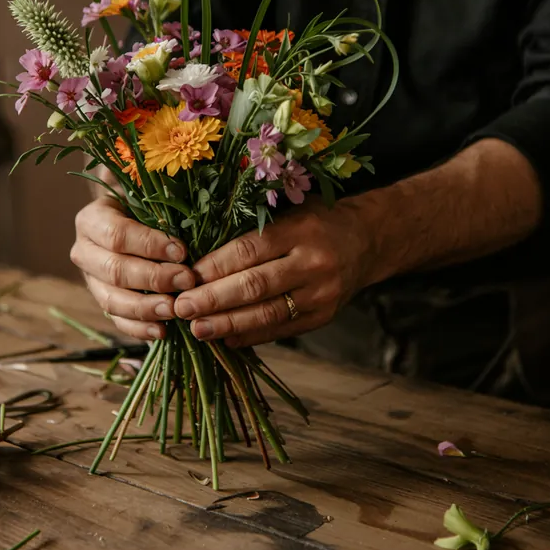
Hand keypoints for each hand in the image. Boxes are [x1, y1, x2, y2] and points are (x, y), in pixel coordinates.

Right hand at [71, 195, 193, 341]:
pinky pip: (116, 320)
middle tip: (187, 280)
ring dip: (146, 308)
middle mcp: (84, 250)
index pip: (117, 235)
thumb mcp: (146, 194)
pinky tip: (162, 331)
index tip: (182, 251)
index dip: (149, 245)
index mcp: (91, 219)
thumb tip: (186, 207)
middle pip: (115, 270)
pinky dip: (139, 329)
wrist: (127, 220)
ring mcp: (90, 280)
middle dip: (153, 278)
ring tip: (175, 310)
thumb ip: (158, 201)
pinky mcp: (101, 301)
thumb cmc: (143, 204)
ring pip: (111, 300)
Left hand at [173, 198, 373, 347]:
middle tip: (181, 308)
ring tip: (197, 329)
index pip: (249, 251)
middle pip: (255, 286)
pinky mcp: (323, 317)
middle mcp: (313, 263)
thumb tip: (201, 258)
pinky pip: (281, 330)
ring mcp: (320, 294)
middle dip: (213, 299)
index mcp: (300, 230)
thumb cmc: (317, 221)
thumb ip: (252, 229)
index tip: (186, 276)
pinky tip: (225, 338)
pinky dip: (251, 335)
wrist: (368, 241)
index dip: (214, 267)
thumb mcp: (289, 211)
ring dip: (228, 324)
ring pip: (267, 314)